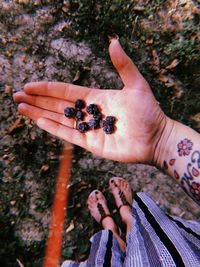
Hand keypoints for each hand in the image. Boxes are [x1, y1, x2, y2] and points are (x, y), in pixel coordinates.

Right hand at [13, 39, 166, 162]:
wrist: (156, 138)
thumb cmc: (149, 112)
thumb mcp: (136, 84)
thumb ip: (123, 65)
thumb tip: (113, 41)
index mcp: (96, 97)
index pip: (66, 91)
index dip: (47, 88)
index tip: (30, 85)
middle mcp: (89, 112)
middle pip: (58, 105)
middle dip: (37, 100)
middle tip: (16, 96)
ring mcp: (89, 129)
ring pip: (60, 119)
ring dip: (40, 113)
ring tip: (21, 108)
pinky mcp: (91, 144)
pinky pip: (69, 135)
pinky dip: (54, 128)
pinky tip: (39, 120)